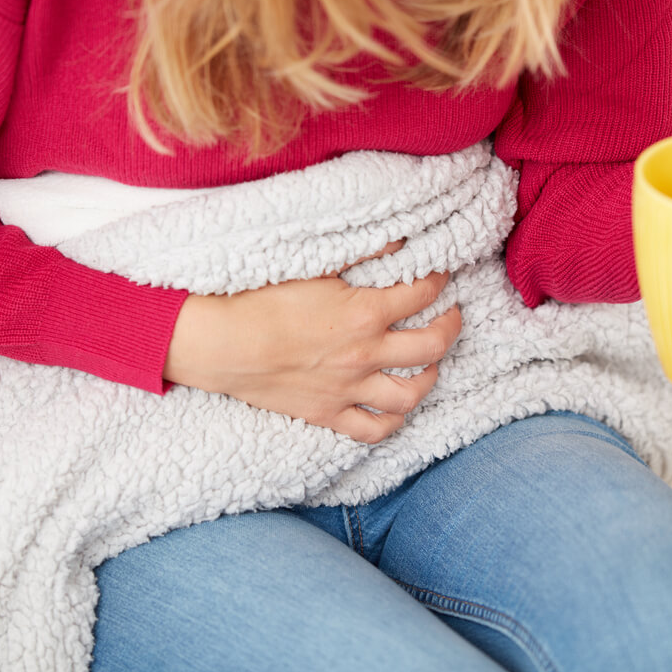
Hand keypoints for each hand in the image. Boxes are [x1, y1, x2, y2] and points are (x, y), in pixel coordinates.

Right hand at [163, 241, 461, 442]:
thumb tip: (399, 240)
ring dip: (429, 378)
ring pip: (410, 395)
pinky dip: (391, 422)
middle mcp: (366, 354)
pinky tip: (396, 409)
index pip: (423, 293)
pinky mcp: (328, 414)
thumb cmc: (260, 299)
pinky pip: (373, 430)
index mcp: (365, 312)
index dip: (438, 280)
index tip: (439, 274)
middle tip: (450, 316)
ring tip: (430, 364)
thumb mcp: (315, 266)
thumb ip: (362, 253)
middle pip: (432, 346)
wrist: (221, 344)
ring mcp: (349, 389)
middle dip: (450, 327)